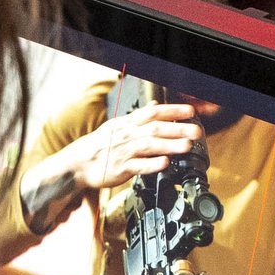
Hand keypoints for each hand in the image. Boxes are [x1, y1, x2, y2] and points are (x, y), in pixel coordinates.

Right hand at [62, 99, 206, 197]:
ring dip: (170, 145)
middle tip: (197, 131)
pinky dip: (152, 164)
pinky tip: (165, 163)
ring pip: (149, 146)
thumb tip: (154, 105)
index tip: (190, 112)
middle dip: (178, 128)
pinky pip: (139, 166)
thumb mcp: (117, 126)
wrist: (77, 164)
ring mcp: (124, 152)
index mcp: (127, 123)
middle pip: (155, 128)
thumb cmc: (100, 145)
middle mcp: (127, 135)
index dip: (173, 111)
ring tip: (187, 146)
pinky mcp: (121, 169)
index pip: (153, 112)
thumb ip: (138, 117)